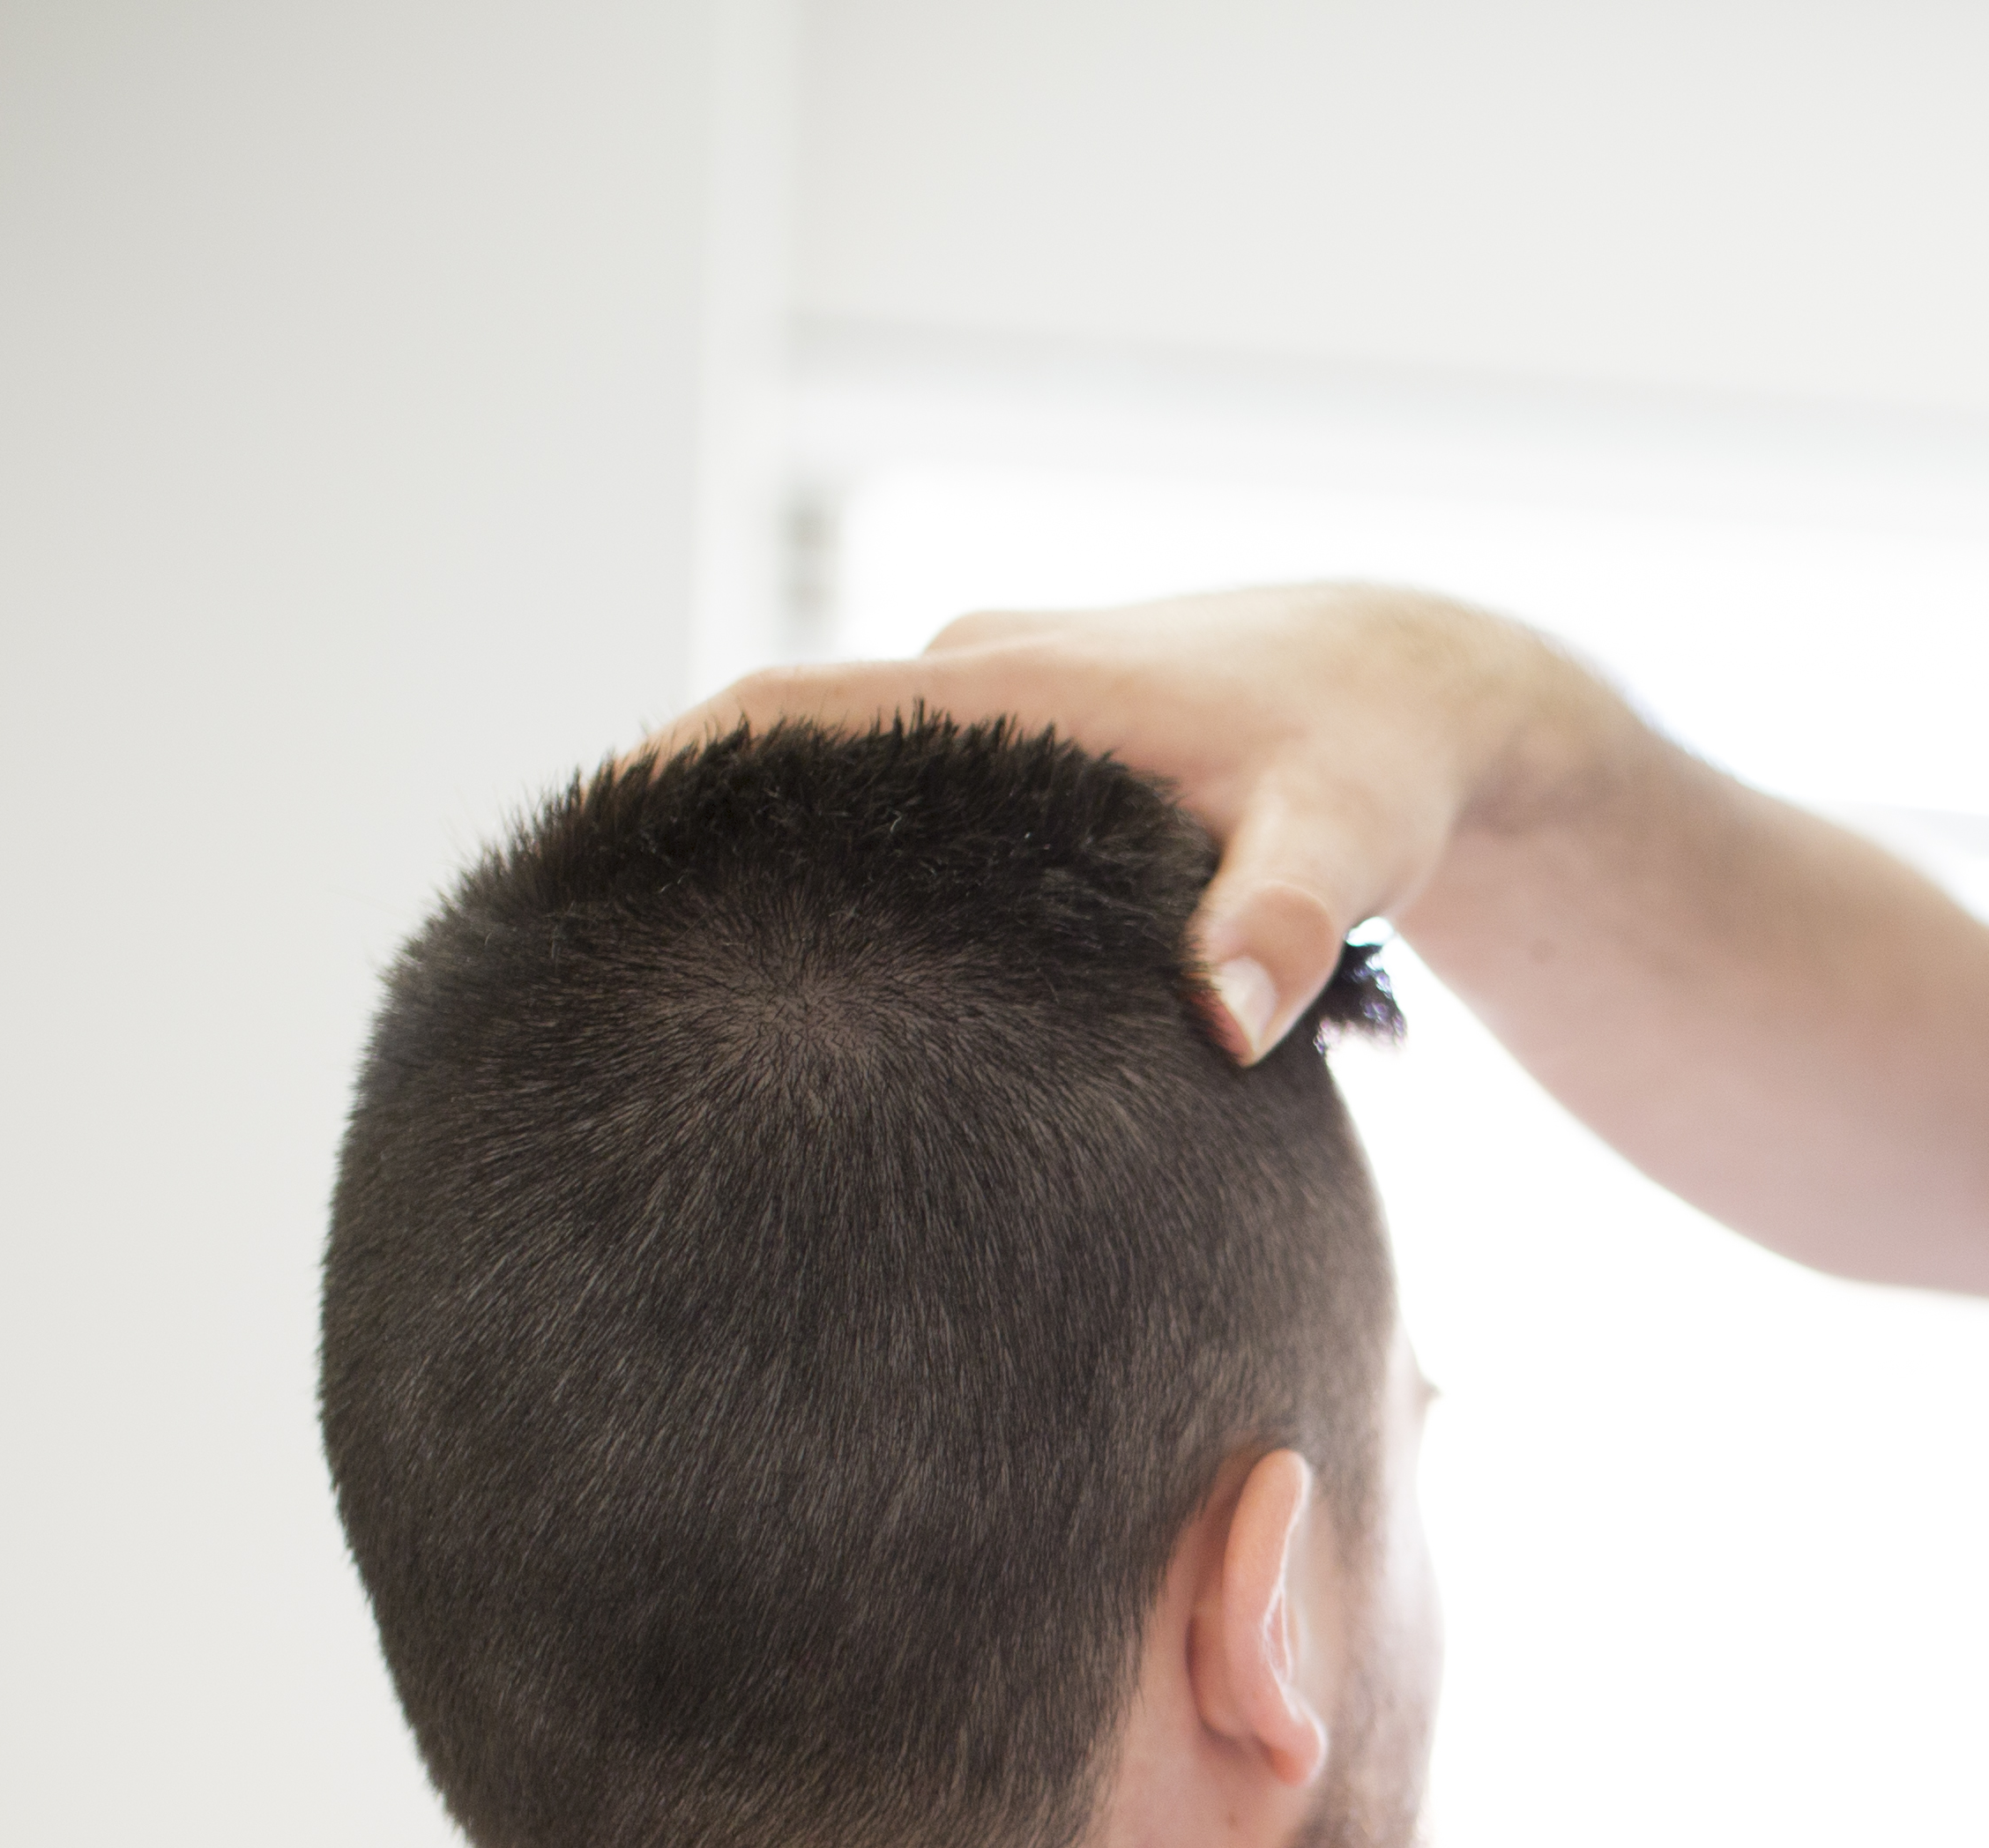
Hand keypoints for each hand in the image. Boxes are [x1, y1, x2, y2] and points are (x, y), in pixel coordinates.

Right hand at [650, 586, 1598, 1059]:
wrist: (1422, 697)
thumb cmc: (1377, 764)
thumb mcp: (1346, 836)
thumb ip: (1284, 917)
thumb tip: (1224, 1019)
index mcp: (1010, 689)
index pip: (781, 720)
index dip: (663, 787)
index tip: (566, 877)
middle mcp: (978, 687)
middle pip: (778, 760)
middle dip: (685, 853)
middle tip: (585, 980)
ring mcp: (998, 721)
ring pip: (844, 795)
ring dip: (770, 875)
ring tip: (669, 1017)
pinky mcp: (1032, 768)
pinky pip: (906, 817)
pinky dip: (854, 884)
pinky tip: (822, 1004)